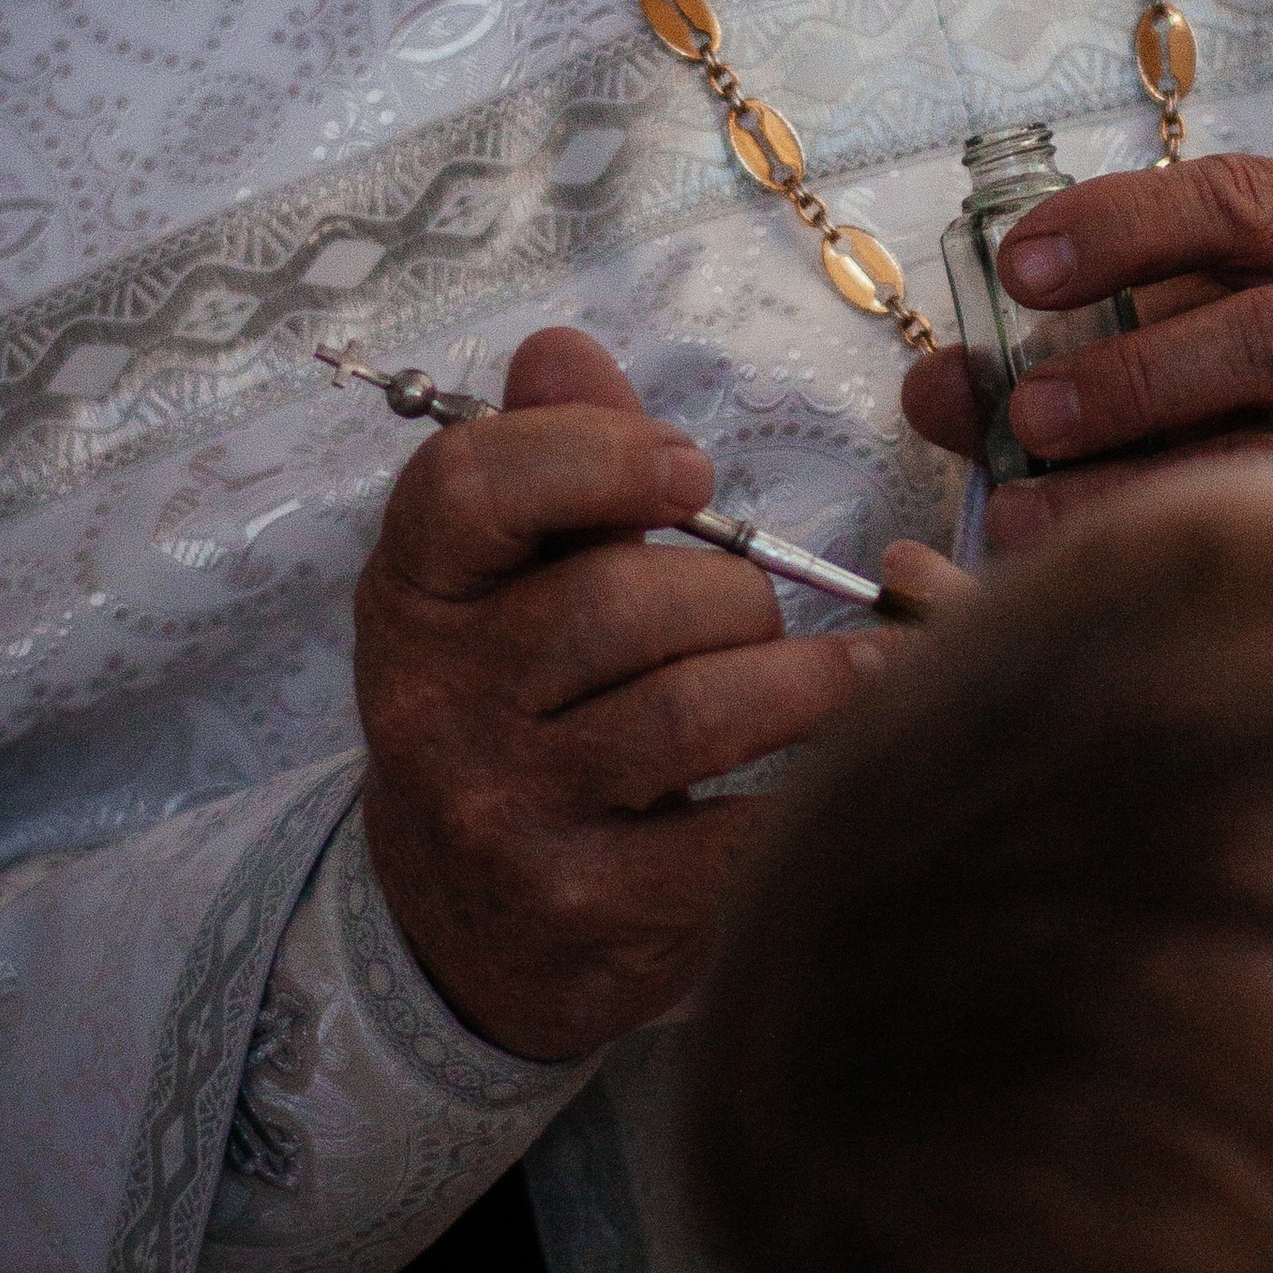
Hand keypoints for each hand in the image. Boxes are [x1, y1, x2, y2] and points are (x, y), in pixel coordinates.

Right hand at [353, 325, 894, 1060]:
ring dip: (804, 680)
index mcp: (414, 595)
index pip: (469, 487)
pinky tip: (838, 770)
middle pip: (618, 599)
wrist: (469, 924)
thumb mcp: (514, 580)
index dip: (595, 453)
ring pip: (692, 707)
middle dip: (733, 590)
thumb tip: (563, 349)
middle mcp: (434, 705)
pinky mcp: (584, 909)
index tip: (692, 467)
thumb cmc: (523, 703)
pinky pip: (736, 828)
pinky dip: (808, 789)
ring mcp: (503, 817)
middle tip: (765, 608)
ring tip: (858, 671)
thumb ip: (555, 458)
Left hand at [899, 154, 1272, 553]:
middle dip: (1135, 376)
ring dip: (1143, 488)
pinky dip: (1187, 565)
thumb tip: (937, 390)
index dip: (1123, 228)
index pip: (1235, 204)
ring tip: (1027, 517)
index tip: (1018, 267)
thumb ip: (1071, 335)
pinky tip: (1101, 586)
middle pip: (1272, 337)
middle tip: (1029, 417)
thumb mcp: (1203, 305)